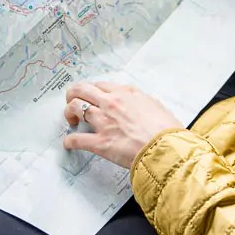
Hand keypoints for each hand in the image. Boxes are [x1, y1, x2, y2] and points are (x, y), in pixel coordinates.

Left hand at [63, 81, 182, 168]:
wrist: (165, 148)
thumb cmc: (166, 130)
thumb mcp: (156, 106)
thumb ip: (143, 103)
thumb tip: (141, 105)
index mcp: (126, 93)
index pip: (100, 85)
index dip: (92, 90)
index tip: (90, 95)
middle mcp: (111, 103)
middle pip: (82, 90)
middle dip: (73, 94)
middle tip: (72, 102)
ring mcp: (104, 121)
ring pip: (75, 108)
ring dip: (69, 113)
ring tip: (72, 121)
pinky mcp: (100, 142)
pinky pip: (76, 139)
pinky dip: (70, 141)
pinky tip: (69, 143)